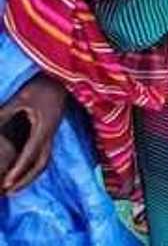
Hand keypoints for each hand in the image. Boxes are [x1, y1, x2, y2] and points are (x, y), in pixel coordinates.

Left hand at [0, 73, 66, 193]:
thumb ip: (4, 114)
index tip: (5, 184)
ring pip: (45, 161)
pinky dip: (33, 166)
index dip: (18, 171)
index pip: (30, 155)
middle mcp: (50, 133)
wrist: (61, 77)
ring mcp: (52, 133)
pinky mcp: (51, 130)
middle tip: (8, 191)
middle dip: (25, 180)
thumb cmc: (41, 86)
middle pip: (41, 164)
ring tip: (13, 186)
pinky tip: (22, 169)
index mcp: (44, 127)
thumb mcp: (20, 99)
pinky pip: (44, 154)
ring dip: (30, 176)